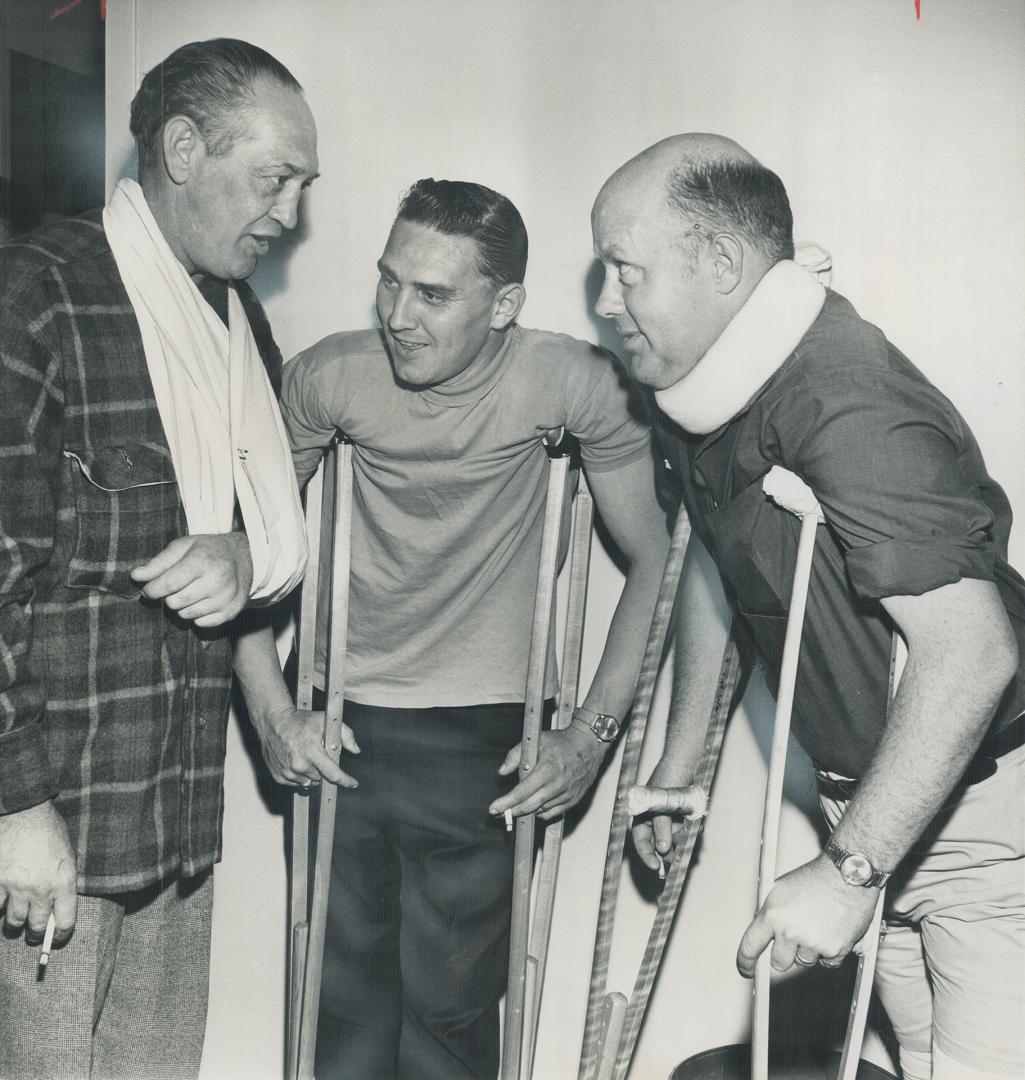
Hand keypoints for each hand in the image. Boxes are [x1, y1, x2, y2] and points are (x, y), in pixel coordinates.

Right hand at [0, 801, 77, 941]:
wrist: (25, 812)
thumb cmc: (50, 829)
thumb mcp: (67, 854)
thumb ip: (63, 880)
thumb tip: (58, 902)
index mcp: (63, 882)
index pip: (65, 921)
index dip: (61, 934)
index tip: (58, 937)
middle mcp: (40, 890)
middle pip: (37, 926)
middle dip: (37, 934)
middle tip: (35, 935)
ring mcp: (16, 888)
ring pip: (14, 921)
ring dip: (16, 924)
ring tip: (17, 923)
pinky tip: (3, 904)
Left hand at [131, 532, 253, 625]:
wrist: (244, 557)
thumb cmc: (208, 550)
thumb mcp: (183, 547)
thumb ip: (158, 562)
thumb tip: (135, 576)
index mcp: (203, 560)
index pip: (167, 584)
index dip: (152, 589)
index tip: (149, 589)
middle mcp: (217, 580)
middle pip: (175, 602)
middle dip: (169, 596)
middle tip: (177, 586)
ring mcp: (226, 597)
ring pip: (186, 614)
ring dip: (182, 606)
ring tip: (191, 592)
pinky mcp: (232, 611)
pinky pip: (201, 623)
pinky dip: (196, 614)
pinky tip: (203, 600)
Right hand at [252, 705, 359, 789]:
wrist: (273, 721)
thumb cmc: (299, 720)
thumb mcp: (325, 721)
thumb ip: (345, 735)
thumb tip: (356, 750)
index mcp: (312, 752)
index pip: (333, 774)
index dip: (345, 780)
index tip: (353, 784)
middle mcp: (299, 765)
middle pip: (321, 778)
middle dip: (323, 769)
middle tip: (317, 754)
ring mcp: (287, 772)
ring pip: (308, 782)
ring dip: (311, 773)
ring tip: (305, 756)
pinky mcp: (279, 776)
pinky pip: (296, 783)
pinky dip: (299, 776)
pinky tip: (296, 761)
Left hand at [490, 725, 605, 821]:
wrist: (588, 744)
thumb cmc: (561, 742)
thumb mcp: (536, 741)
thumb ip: (515, 755)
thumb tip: (502, 771)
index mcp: (546, 770)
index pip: (521, 792)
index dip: (506, 803)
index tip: (493, 809)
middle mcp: (557, 785)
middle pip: (530, 806)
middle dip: (512, 812)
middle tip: (500, 814)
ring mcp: (567, 794)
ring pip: (541, 811)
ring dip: (527, 812)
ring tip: (517, 807)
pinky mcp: (574, 799)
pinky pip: (554, 813)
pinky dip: (542, 812)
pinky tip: (536, 806)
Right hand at [630, 756, 694, 872]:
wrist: (686, 764)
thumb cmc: (668, 779)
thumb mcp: (661, 805)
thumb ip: (662, 827)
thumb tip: (662, 849)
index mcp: (643, 816)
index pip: (641, 841)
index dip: (647, 855)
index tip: (655, 866)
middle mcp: (655, 821)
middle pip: (659, 845)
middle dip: (669, 852)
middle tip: (677, 860)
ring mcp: (670, 820)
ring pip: (675, 841)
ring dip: (683, 840)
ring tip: (689, 832)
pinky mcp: (683, 819)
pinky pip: (687, 833)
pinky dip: (692, 833)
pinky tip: (697, 826)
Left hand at [736, 855, 879, 976]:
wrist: (847, 875)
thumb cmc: (817, 877)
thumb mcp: (782, 888)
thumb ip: (771, 912)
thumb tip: (763, 929)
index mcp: (774, 914)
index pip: (750, 946)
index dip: (745, 962)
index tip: (745, 969)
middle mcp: (791, 931)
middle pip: (779, 962)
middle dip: (785, 954)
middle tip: (795, 938)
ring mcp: (813, 942)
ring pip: (804, 962)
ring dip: (809, 950)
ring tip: (818, 924)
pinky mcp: (834, 950)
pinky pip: (827, 964)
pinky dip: (829, 953)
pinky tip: (831, 932)